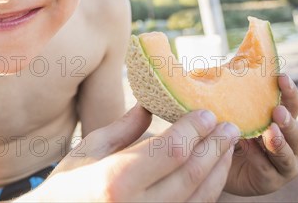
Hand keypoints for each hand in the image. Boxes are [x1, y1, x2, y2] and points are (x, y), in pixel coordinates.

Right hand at [22, 104, 239, 201]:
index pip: (171, 151)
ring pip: (199, 197)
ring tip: (228, 147)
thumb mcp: (88, 150)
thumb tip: (150, 104)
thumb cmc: (67, 185)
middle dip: (215, 147)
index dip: (194, 130)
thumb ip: (124, 129)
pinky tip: (214, 173)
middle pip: (192, 174)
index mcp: (116, 179)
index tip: (207, 113)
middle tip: (230, 127)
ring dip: (219, 170)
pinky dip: (208, 191)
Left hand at [223, 73, 297, 195]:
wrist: (217, 163)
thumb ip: (230, 92)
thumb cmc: (227, 129)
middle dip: (287, 121)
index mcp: (281, 120)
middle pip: (295, 132)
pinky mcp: (271, 180)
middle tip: (277, 111)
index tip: (281, 76)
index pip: (292, 104)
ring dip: (278, 143)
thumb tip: (216, 66)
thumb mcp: (229, 109)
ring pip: (287, 155)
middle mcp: (288, 142)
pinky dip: (258, 159)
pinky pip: (267, 170)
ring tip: (269, 132)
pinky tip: (247, 147)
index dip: (289, 91)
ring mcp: (283, 163)